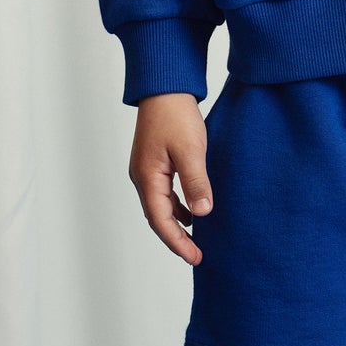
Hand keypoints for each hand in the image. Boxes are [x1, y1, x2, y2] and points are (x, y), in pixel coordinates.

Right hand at [128, 92, 212, 264]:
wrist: (165, 88)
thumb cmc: (175, 115)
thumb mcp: (191, 149)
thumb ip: (196, 181)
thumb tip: (202, 213)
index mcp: (148, 178)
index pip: (161, 221)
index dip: (177, 242)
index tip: (195, 257)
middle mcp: (142, 177)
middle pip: (157, 218)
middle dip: (176, 239)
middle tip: (196, 255)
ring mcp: (147, 170)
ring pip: (160, 207)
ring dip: (176, 224)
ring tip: (196, 239)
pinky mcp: (155, 163)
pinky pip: (164, 194)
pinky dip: (177, 207)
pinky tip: (193, 211)